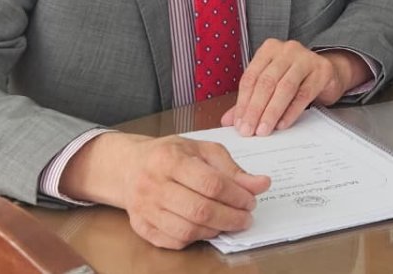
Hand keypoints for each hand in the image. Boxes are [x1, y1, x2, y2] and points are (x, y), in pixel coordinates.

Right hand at [60, 132, 269, 249]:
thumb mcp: (203, 150)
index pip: (210, 183)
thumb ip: (231, 168)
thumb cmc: (172, 154)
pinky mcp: (141, 227)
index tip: (252, 200)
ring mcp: (145, 209)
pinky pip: (174, 241)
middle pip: (199, 210)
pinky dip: (196, 238)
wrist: (131, 166)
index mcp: (171, 159)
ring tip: (231, 222)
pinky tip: (209, 228)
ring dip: (216, 230)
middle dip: (230, 217)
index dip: (236, 195)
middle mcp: (154, 185)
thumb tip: (261, 184)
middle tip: (247, 217)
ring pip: (187, 230)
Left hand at [220, 40, 370, 135]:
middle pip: (267, 81)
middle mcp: (287, 49)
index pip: (251, 77)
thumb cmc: (295, 78)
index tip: (238, 124)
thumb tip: (228, 120)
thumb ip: (250, 99)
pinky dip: (291, 111)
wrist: (327, 73)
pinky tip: (282, 124)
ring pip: (285, 87)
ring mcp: (306, 58)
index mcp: (269, 49)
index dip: (243, 102)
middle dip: (255, 109)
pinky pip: (304, 94)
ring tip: (263, 130)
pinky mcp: (322, 71)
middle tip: (248, 131)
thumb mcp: (271, 84)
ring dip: (271, 112)